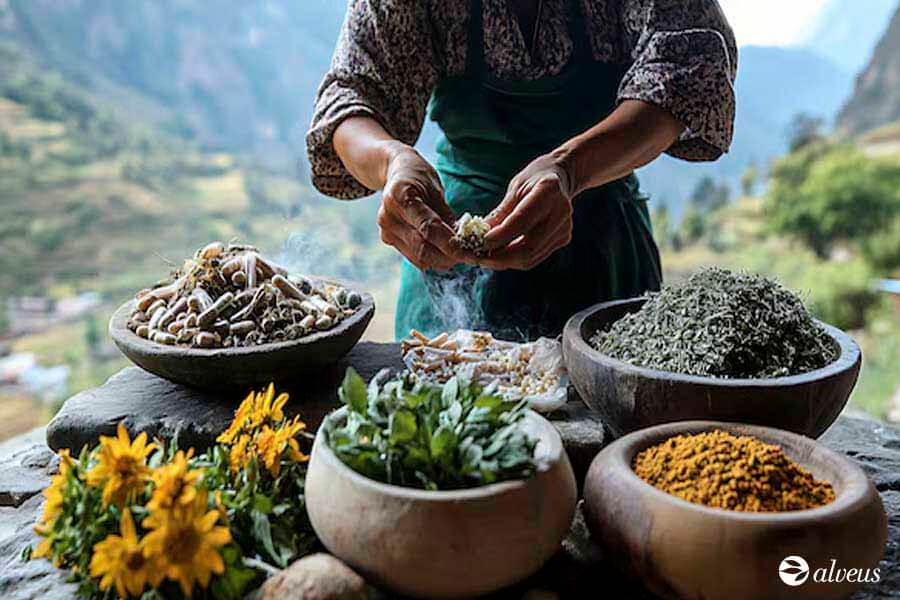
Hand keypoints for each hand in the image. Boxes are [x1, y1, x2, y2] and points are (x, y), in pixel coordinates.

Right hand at [376, 144, 465, 270]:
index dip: (451, 245)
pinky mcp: (388, 239)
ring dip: (442, 261)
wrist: (395, 172)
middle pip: (423, 248)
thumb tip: (463, 241)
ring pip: (419, 257)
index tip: (471, 254)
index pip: (429, 228)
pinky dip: (432, 258)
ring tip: (459, 255)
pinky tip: (444, 253)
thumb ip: (446, 216)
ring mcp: (386, 230)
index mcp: (400, 196)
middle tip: (470, 257)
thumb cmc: (419, 177)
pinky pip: (414, 256)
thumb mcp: (435, 189)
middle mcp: (389, 216)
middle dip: (449, 257)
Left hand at [480, 152, 574, 269]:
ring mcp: (564, 228)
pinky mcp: (563, 239)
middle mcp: (561, 212)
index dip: (500, 236)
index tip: (480, 243)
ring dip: (504, 262)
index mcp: (548, 191)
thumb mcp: (515, 188)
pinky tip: (500, 255)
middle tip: (478, 258)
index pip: (521, 222)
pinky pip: (534, 257)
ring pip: (530, 257)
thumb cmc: (533, 180)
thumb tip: (480, 236)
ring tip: (485, 258)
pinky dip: (514, 259)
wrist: (561, 179)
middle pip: (528, 248)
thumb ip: (500, 213)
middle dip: (500, 257)